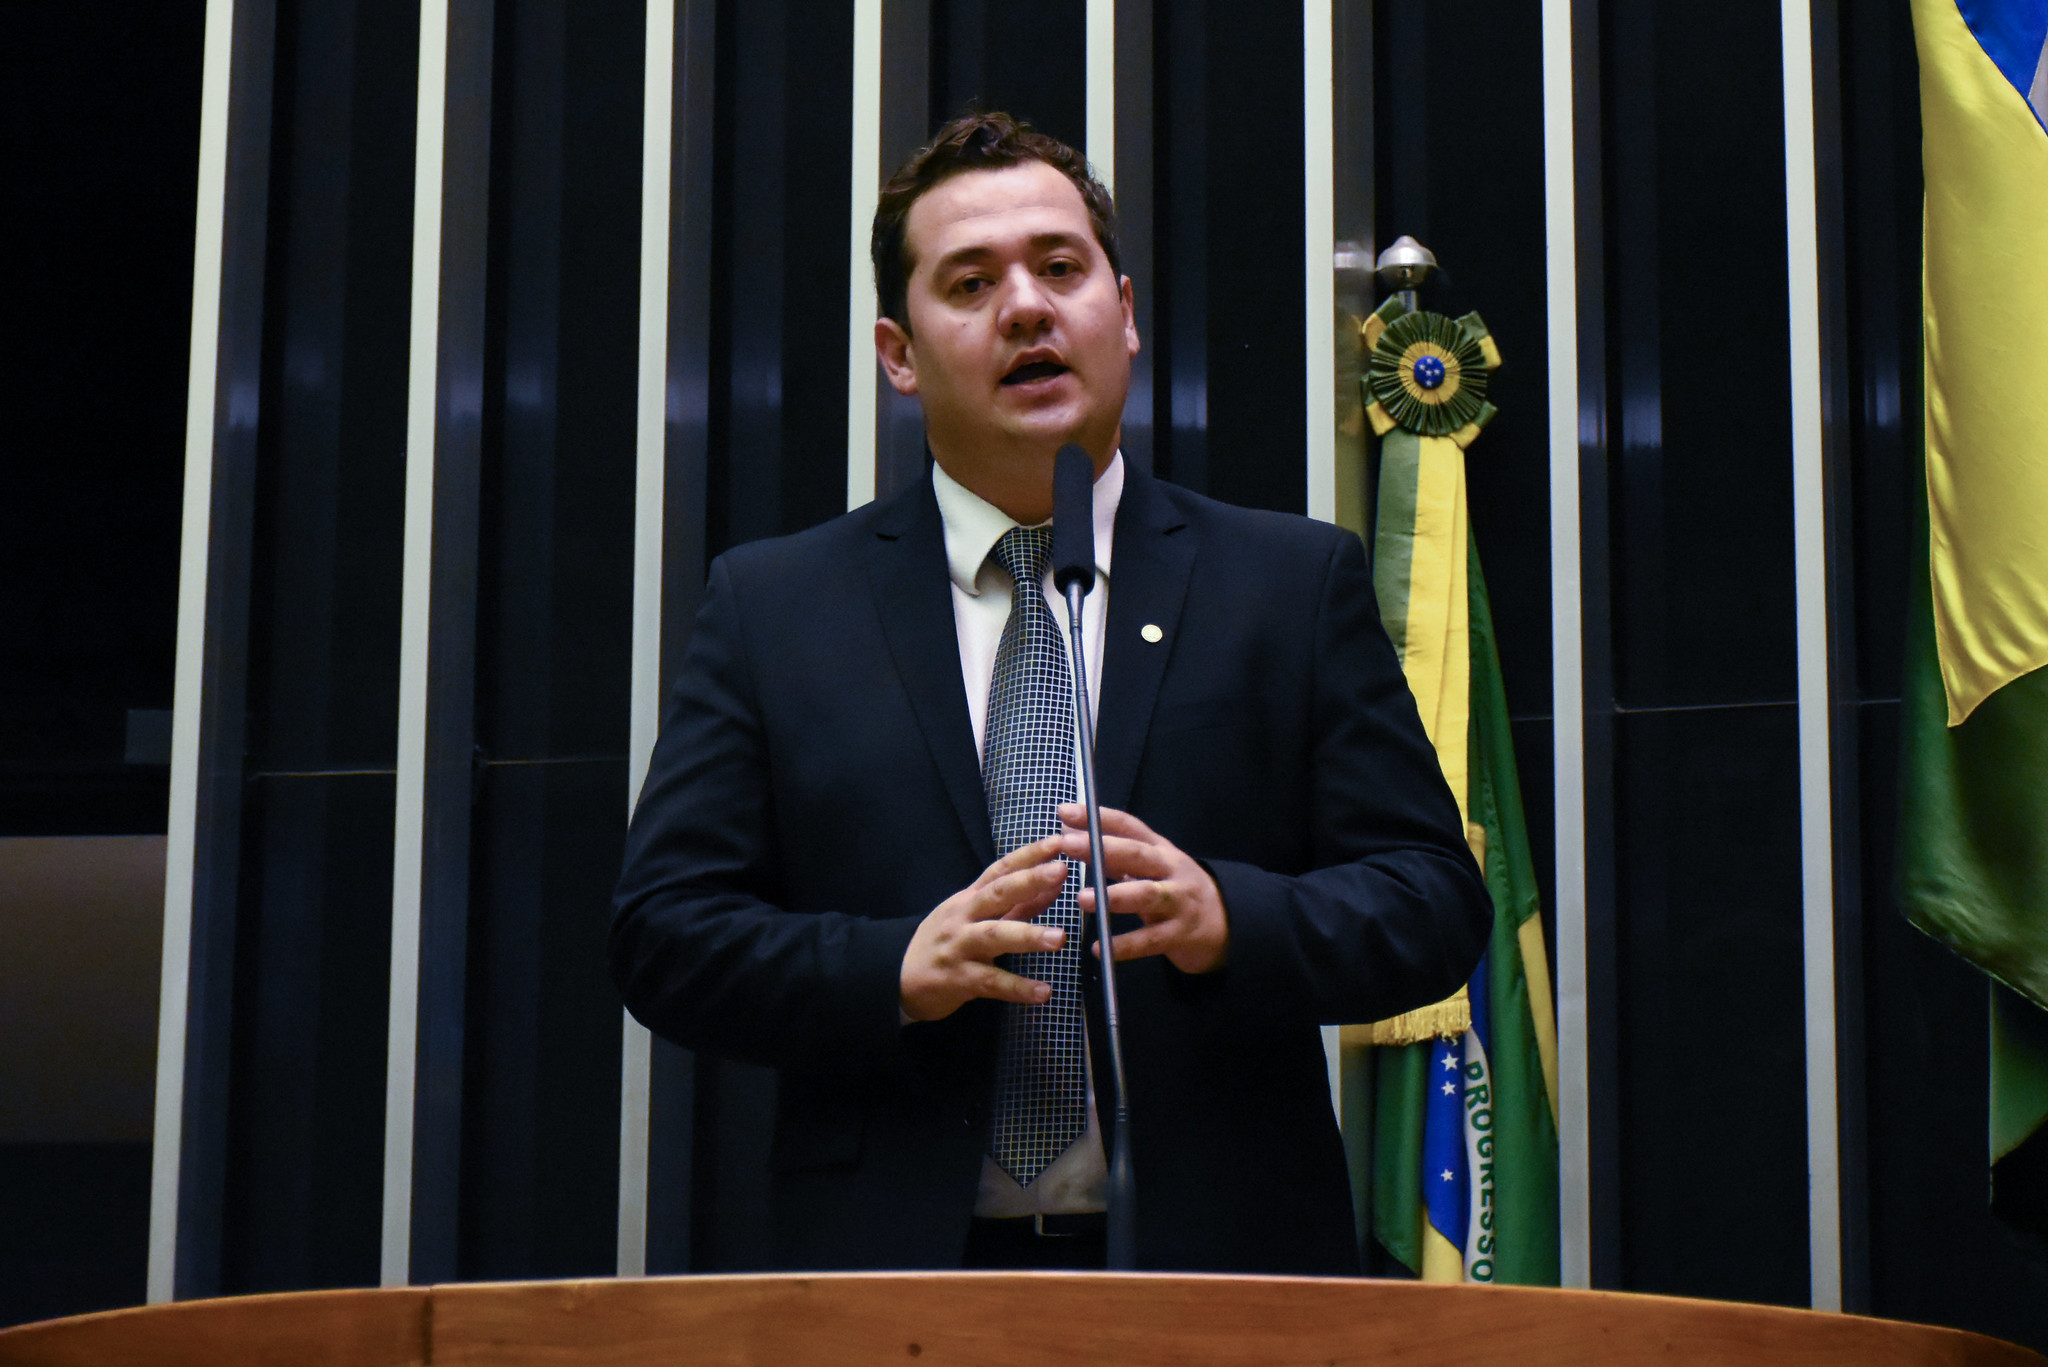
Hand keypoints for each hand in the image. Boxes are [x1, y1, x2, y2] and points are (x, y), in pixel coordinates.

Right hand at [899, 836, 1071, 1021]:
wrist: (895, 975)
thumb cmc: (944, 942)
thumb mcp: (974, 916)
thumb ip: (1016, 903)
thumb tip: (1054, 884)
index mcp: (970, 898)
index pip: (1001, 870)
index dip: (1029, 854)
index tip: (1058, 842)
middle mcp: (964, 917)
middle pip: (997, 894)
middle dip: (1029, 881)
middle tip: (1061, 870)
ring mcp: (959, 947)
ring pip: (994, 936)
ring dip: (1028, 935)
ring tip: (1059, 937)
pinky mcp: (958, 979)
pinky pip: (991, 983)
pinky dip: (1017, 988)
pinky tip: (1043, 991)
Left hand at [1055, 805, 1229, 974]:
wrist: (1227, 924)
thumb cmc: (1177, 891)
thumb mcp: (1153, 867)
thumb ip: (1115, 854)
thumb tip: (1070, 834)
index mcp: (1160, 850)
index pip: (1129, 826)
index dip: (1098, 817)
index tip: (1065, 812)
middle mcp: (1170, 871)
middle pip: (1138, 854)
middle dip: (1102, 848)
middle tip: (1068, 845)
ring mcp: (1178, 902)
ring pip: (1147, 895)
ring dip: (1114, 896)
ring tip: (1083, 898)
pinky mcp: (1180, 934)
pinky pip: (1150, 940)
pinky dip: (1125, 945)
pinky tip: (1100, 948)